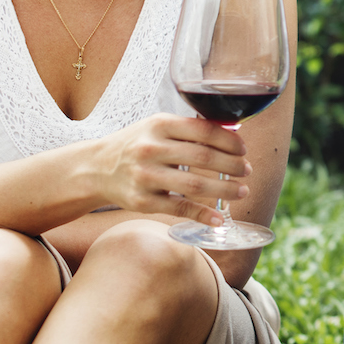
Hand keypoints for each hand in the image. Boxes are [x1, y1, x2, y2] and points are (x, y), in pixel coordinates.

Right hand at [88, 114, 250, 226]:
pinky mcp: (141, 201)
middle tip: (247, 170)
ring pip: (194, 184)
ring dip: (224, 190)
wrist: (96, 168)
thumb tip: (233, 134)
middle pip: (203, 157)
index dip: (229, 141)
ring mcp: (145, 176)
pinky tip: (219, 219)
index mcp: (159, 124)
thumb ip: (189, 129)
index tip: (243, 149)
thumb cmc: (137, 144)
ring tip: (242, 191)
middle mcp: (151, 149)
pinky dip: (202, 215)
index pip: (204, 130)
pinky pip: (178, 208)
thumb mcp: (158, 126)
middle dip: (232, 166)